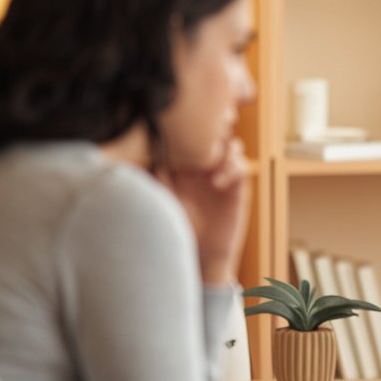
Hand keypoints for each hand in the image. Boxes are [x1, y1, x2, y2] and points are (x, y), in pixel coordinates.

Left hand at [160, 138, 249, 284]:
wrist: (199, 253)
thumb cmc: (176, 227)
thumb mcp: (162, 199)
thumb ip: (156, 177)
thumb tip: (139, 155)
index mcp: (185, 163)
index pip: (191, 135)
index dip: (188, 127)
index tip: (178, 129)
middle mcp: (205, 166)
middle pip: (215, 134)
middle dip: (212, 130)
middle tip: (201, 138)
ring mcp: (222, 174)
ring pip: (231, 145)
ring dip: (224, 147)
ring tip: (210, 160)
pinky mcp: (237, 187)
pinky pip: (241, 166)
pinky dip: (232, 168)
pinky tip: (216, 183)